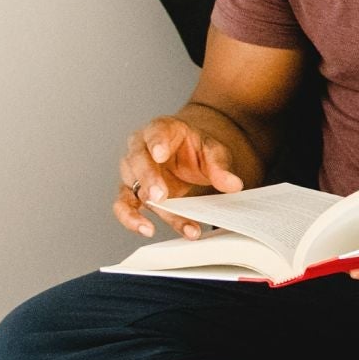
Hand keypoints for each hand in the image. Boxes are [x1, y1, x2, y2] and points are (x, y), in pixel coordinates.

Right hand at [115, 115, 244, 238]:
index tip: (160, 153)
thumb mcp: (212, 151)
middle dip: (148, 179)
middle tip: (160, 196)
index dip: (157, 143)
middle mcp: (141, 148)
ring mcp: (134, 171)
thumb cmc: (195, 148)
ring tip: (149, 227)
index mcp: (161, 129)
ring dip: (137, 209)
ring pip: (129, 188)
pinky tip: (146, 230)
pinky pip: (125, 206)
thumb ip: (220, 166)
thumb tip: (233, 185)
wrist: (189, 154)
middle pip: (137, 161)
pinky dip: (132, 219)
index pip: (156, 132)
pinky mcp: (134, 192)